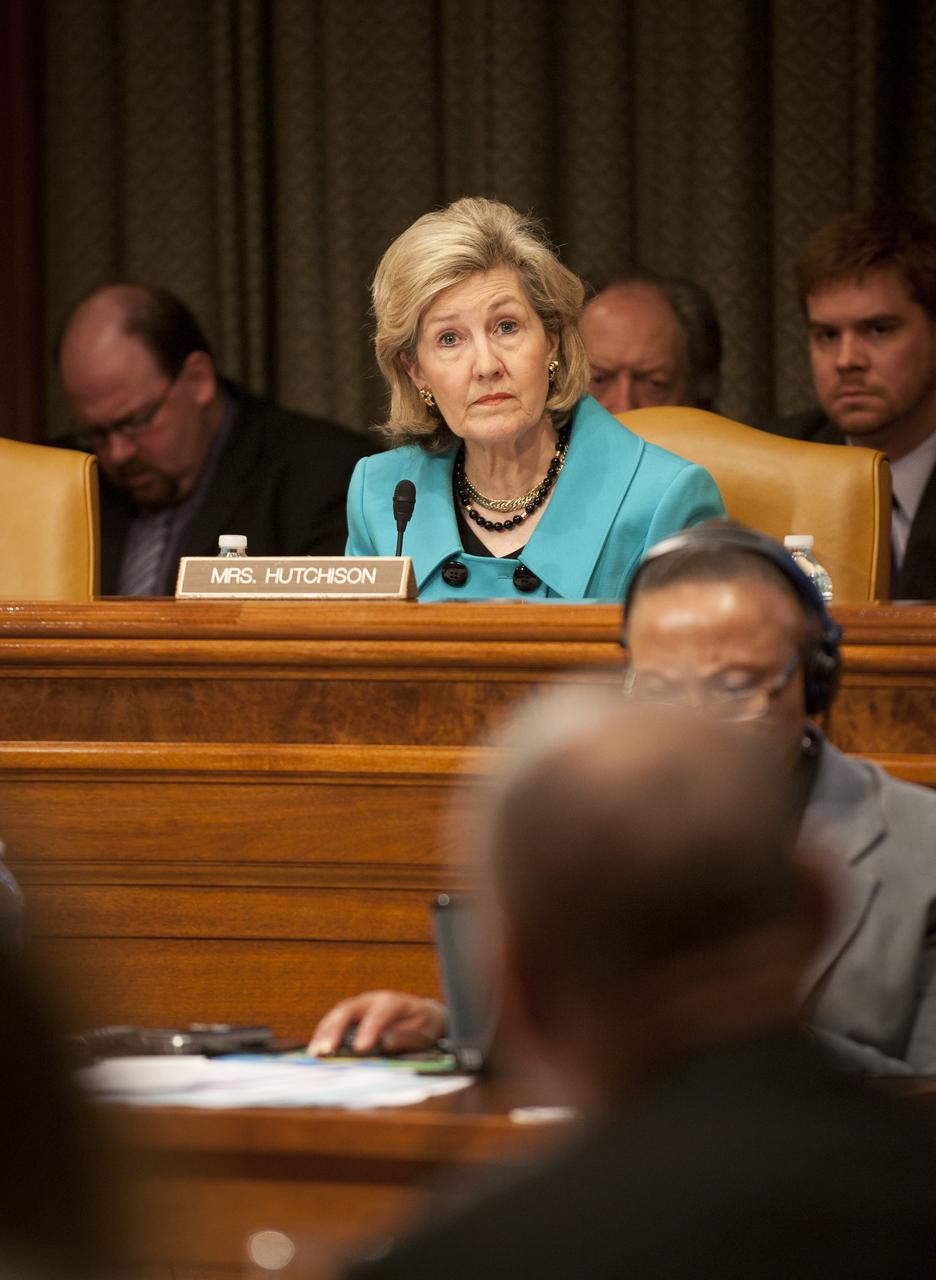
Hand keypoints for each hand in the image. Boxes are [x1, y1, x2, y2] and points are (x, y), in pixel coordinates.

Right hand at [309, 990, 447, 1055]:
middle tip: (327, 1049)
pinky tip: (316, 1048)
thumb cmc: (423, 1024)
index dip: (369, 1030)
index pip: (380, 1013)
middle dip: (337, 1029)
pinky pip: (335, 1020)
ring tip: (316, 1051)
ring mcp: (361, 1004)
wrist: (422, 1014)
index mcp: (394, 1002)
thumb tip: (386, 1043)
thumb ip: (405, 1037)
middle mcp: (373, 999)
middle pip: (351, 1009)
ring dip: (325, 1032)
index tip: (360, 1048)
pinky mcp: (353, 1014)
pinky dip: (324, 1033)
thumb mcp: (423, 1031)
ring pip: (338, 1013)